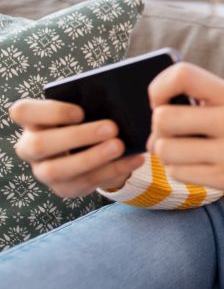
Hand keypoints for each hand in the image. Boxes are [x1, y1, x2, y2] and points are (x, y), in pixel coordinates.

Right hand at [10, 99, 144, 197]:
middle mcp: (30, 146)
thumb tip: (118, 99)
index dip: (50, 112)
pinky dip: (113, 171)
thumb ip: (95, 102)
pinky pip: (84, 184)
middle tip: (112, 128)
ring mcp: (43, 171)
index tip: (80, 112)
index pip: (23, 112)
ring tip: (120, 146)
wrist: (94, 145)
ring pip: (56, 171)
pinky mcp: (63, 188)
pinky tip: (135, 159)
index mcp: (32, 120)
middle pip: (39, 144)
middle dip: (77, 137)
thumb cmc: (89, 117)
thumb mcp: (90, 107)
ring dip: (91, 159)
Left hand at [146, 63, 223, 199]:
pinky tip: (200, 167)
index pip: (181, 75)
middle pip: (162, 118)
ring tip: (188, 153)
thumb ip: (201, 102)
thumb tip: (152, 120)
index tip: (162, 103)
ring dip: (168, 155)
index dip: (158, 88)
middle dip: (158, 130)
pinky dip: (181, 171)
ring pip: (165, 150)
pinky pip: (178, 173)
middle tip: (172, 135)